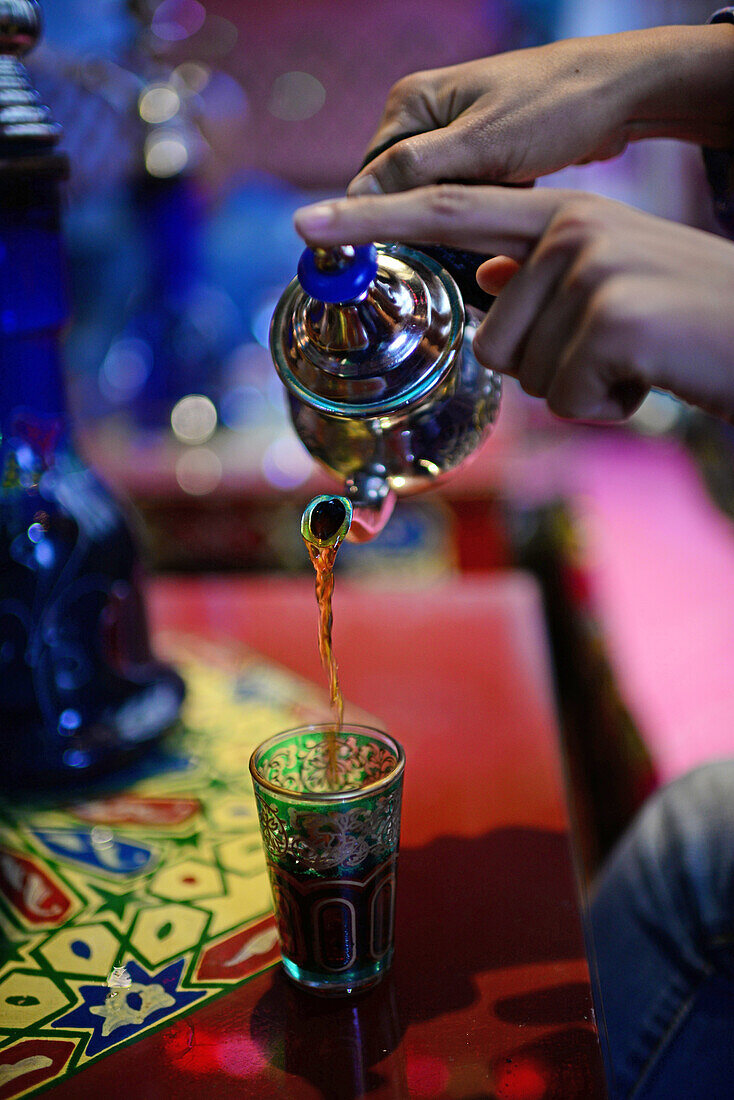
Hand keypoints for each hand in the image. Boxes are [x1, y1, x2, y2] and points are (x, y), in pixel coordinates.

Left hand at [294, 186, 733, 422]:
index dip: (375, 217)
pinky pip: (568, 394)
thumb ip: (542, 276)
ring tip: (639, 359)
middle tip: (617, 352)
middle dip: (547, 370)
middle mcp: (569, 229)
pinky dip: (608, 405)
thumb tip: (489, 278)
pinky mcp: (612, 311)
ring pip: (527, 374)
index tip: (307, 219)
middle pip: (490, 342)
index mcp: (562, 216)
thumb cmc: (685, 321)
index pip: (450, 212)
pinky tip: (649, 376)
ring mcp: (590, 264)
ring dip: (582, 388)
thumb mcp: (613, 284)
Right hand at [348, 25, 733, 194]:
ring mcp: (454, 134)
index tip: (403, 246)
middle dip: (434, 212)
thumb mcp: (480, 145)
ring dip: (463, 211)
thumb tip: (357, 197)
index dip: (383, 215)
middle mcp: (426, 115)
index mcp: (411, 103)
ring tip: (499, 197)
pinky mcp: (482, 152)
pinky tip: (514, 194)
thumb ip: (415, 170)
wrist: (620, 93)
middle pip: (402, 191)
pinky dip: (486, 205)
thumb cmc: (554, 108)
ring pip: (437, 198)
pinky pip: (467, 196)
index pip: (370, 177)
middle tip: (471, 214)